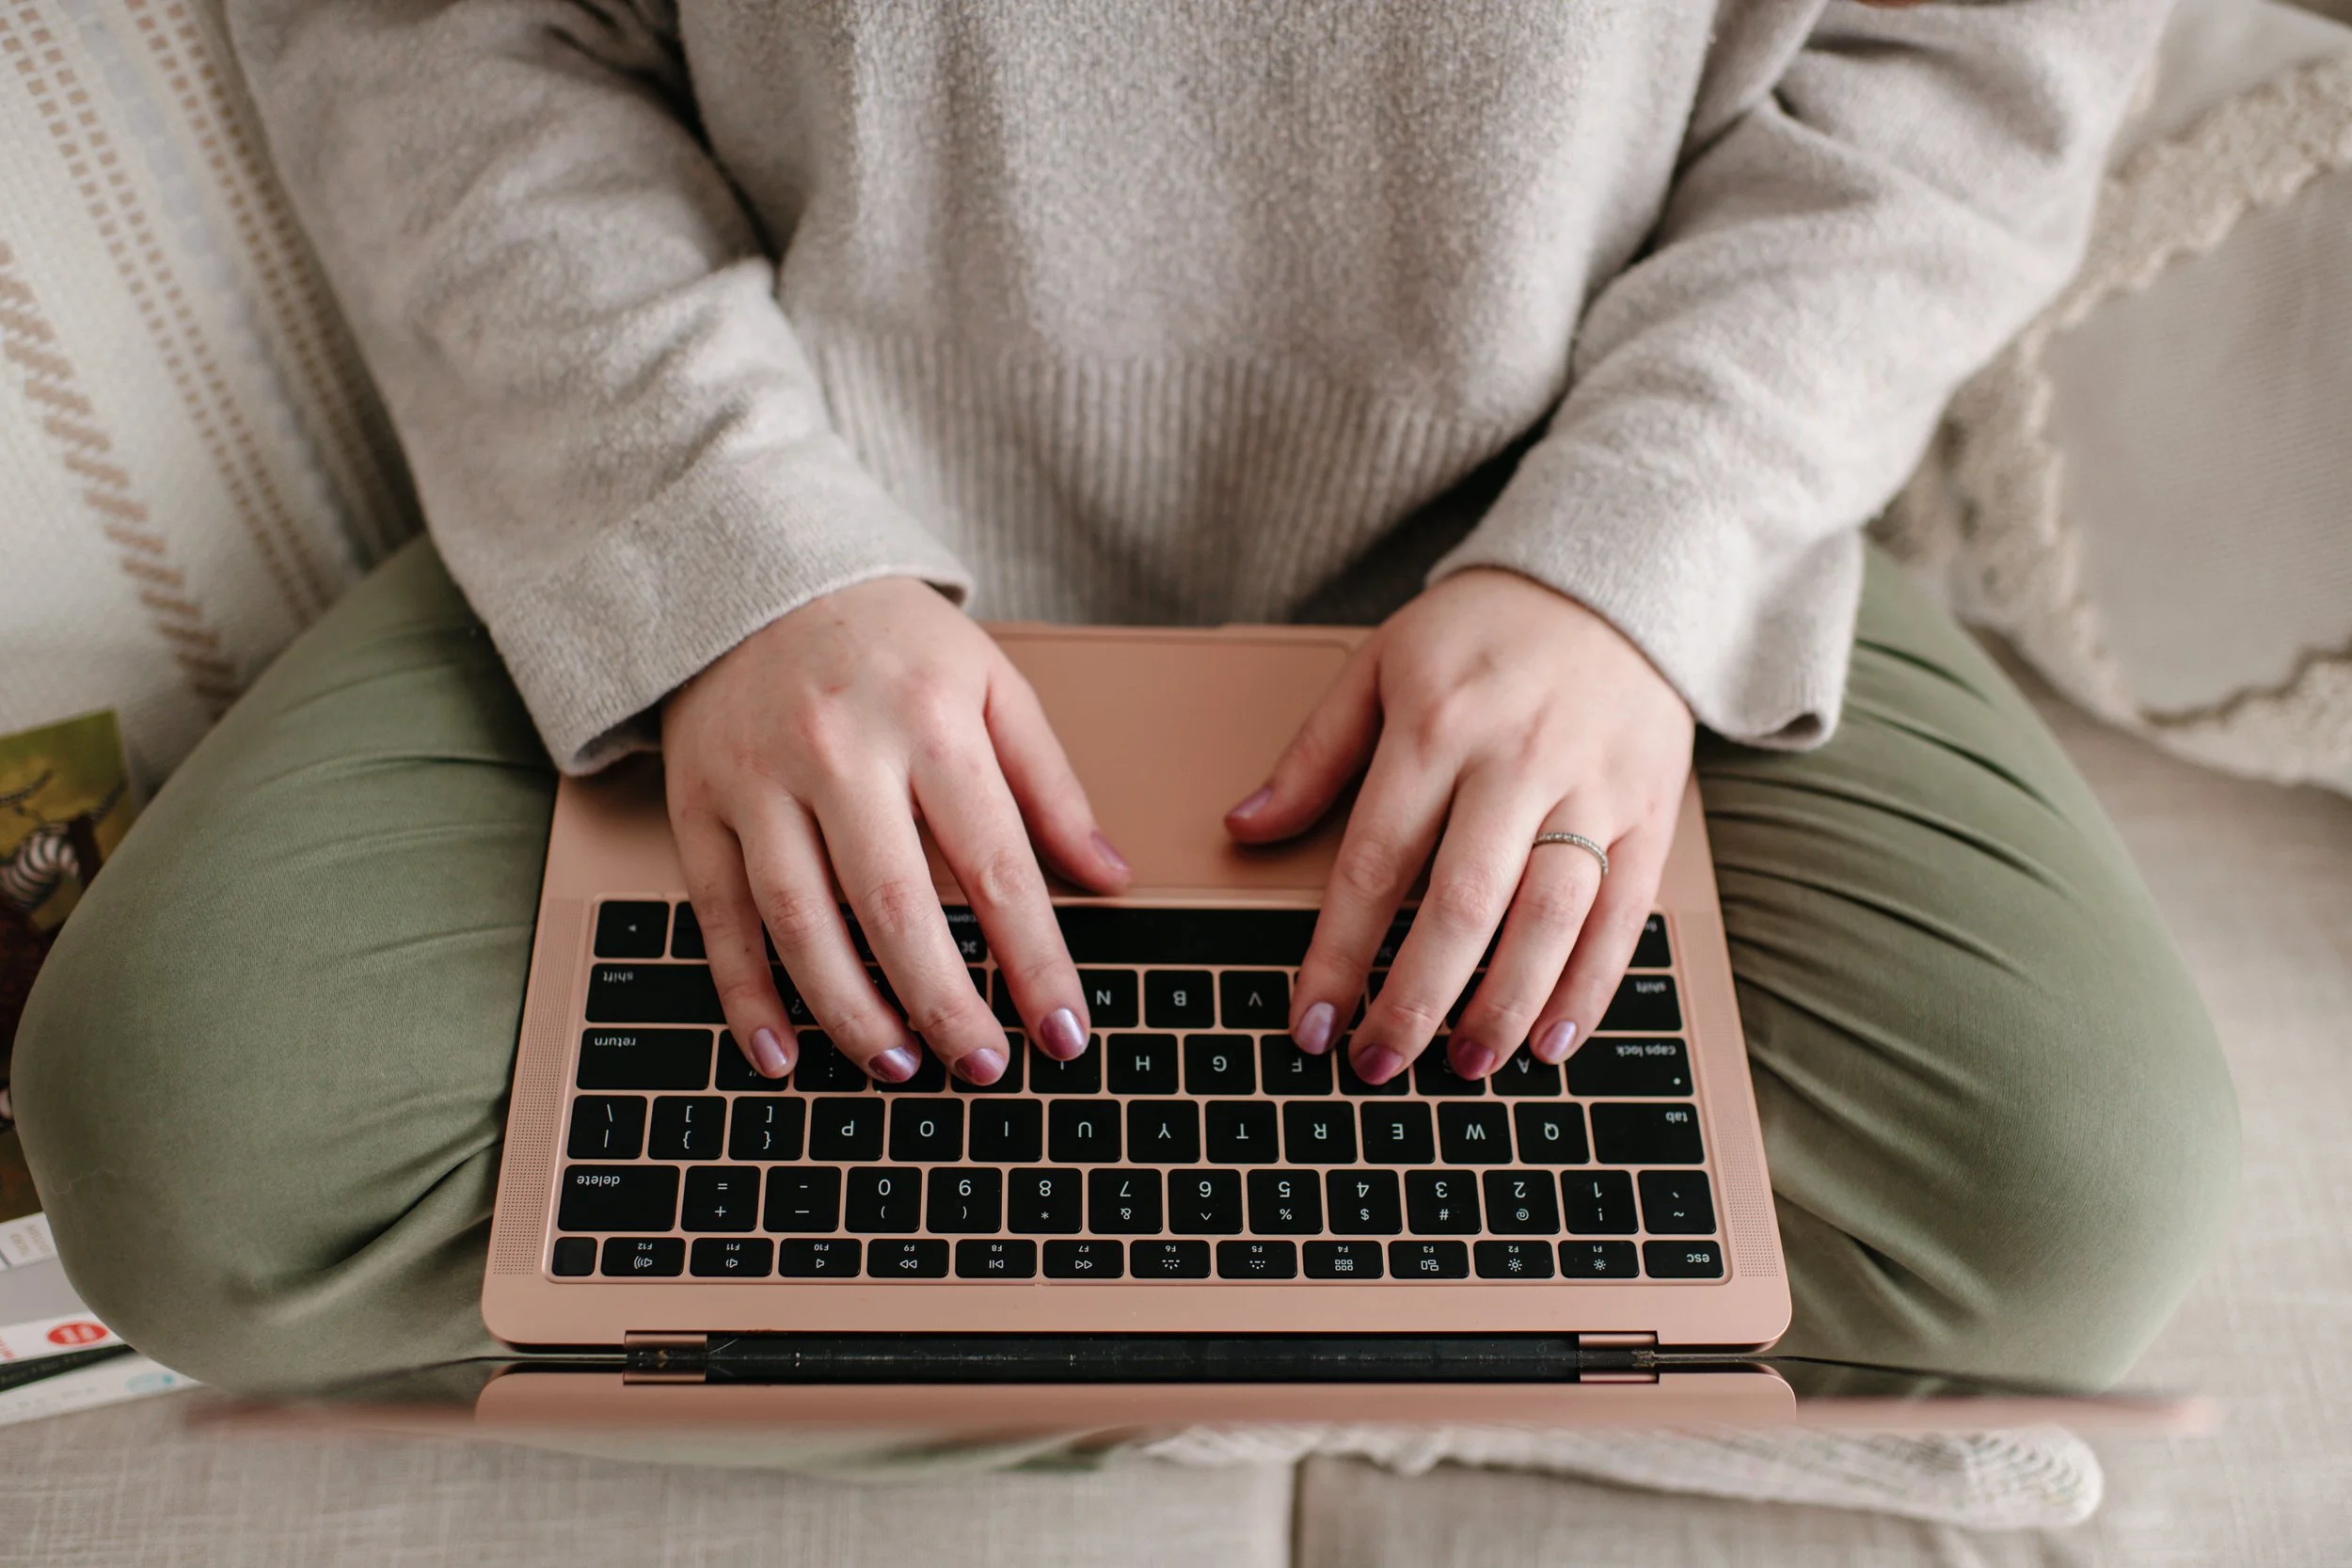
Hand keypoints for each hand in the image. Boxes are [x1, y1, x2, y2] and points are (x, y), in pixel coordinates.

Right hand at [661, 577, 1129, 1084]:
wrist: (758, 572)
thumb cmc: (892, 642)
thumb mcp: (991, 683)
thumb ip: (1050, 785)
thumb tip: (1109, 879)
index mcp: (931, 720)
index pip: (996, 864)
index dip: (1033, 960)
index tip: (1065, 1032)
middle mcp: (841, 752)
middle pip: (895, 905)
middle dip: (945, 1002)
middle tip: (984, 1070)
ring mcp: (759, 781)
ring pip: (802, 921)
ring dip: (850, 1011)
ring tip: (898, 1067)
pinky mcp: (696, 804)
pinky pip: (718, 917)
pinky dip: (745, 996)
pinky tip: (779, 1055)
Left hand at [1226, 569, 1692, 1082]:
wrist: (1615, 582)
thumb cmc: (1481, 632)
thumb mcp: (1379, 666)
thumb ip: (1313, 756)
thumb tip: (1243, 830)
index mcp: (1435, 726)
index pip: (1375, 863)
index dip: (1338, 955)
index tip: (1310, 1024)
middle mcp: (1516, 762)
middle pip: (1462, 905)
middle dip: (1415, 1001)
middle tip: (1378, 1066)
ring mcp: (1592, 790)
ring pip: (1548, 919)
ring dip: (1503, 1007)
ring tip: (1464, 1066)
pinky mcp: (1651, 812)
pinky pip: (1622, 916)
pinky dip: (1589, 986)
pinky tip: (1552, 1039)